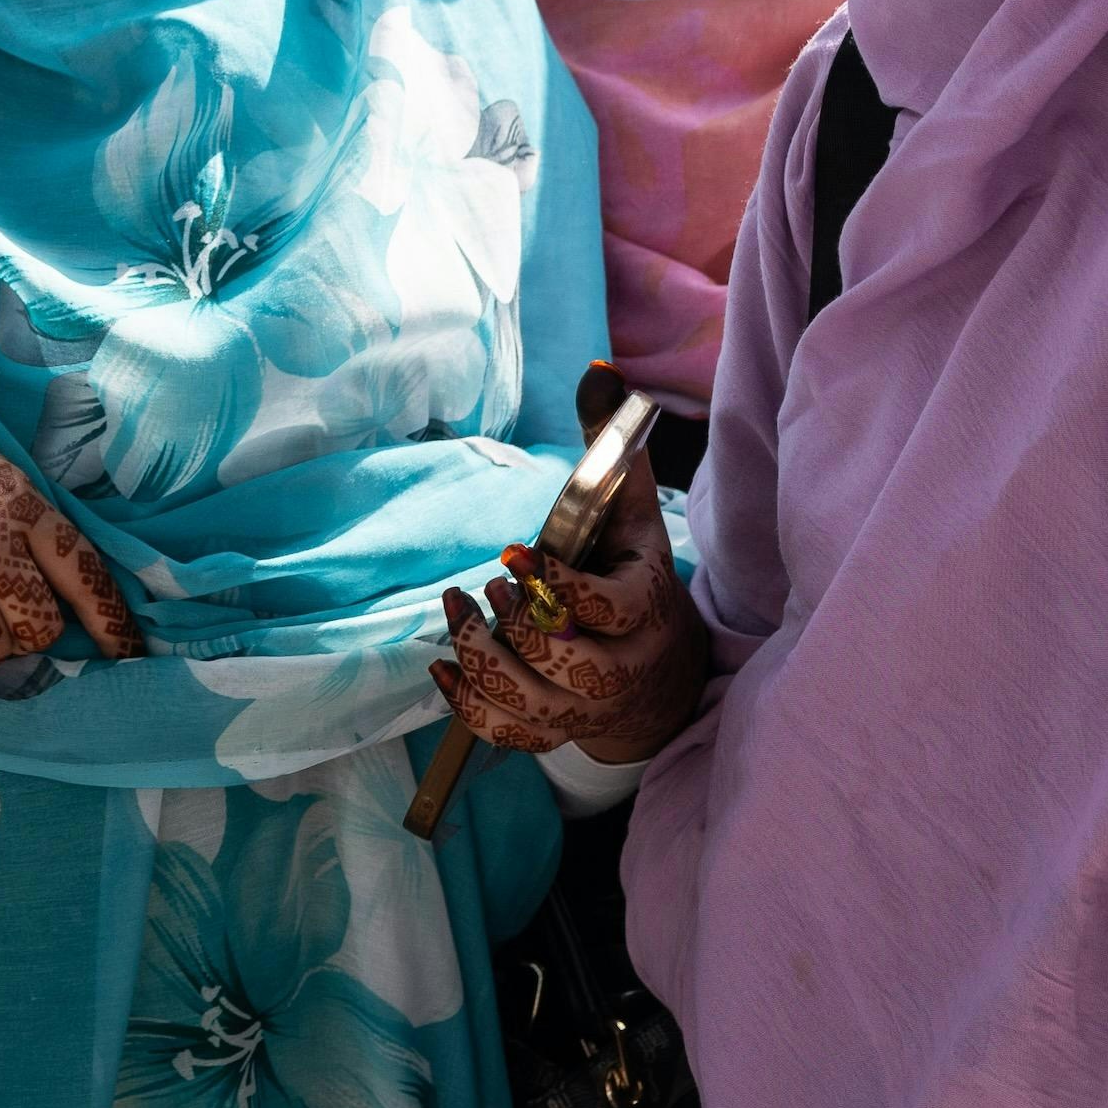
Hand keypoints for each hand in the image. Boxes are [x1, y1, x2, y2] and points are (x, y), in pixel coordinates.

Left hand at [429, 474, 713, 766]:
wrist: (664, 669)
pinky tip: (443, 666)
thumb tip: (598, 373)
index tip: (515, 554)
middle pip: (569, 664)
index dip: (556, 585)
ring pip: (531, 704)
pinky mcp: (556, 730)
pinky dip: (467, 705)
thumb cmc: (633, 573)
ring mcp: (587, 709)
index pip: (608, 609)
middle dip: (520, 624)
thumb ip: (612, 448)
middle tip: (494, 586)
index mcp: (645, 611)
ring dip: (483, 659)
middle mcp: (621, 669)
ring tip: (461, 613)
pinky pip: (507, 734)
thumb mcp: (633, 512)